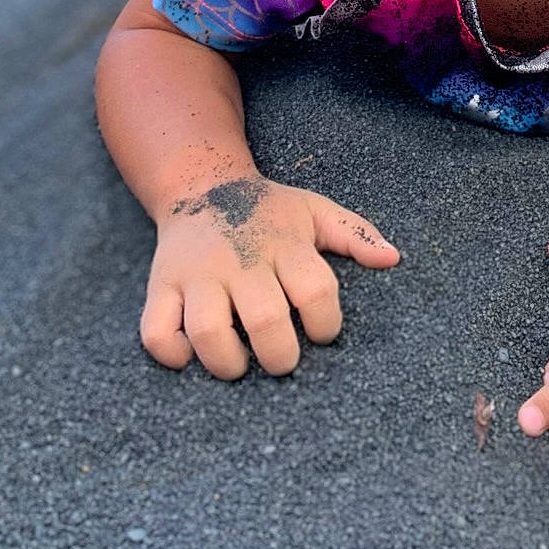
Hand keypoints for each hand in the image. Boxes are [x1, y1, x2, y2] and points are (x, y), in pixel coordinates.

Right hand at [140, 174, 398, 378]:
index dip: (326, 323)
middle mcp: (240, 259)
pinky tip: (192, 355)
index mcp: (284, 244)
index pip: (316, 290)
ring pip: (207, 331)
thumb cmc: (267, 210)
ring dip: (227, 361)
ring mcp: (197, 274)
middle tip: (283, 359)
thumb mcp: (314, 210)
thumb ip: (354, 234)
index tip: (321, 332)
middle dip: (281, 355)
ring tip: (241, 364)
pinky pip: (156, 332)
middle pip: (266, 318)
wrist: (201, 184)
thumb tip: (393, 259)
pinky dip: (173, 354)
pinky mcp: (161, 286)